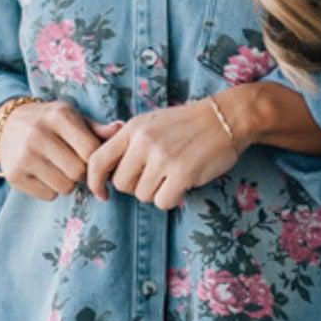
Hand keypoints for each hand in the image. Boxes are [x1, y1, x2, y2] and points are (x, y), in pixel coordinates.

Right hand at [0, 98, 123, 200]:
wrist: (6, 124)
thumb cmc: (48, 122)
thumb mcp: (71, 118)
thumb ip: (96, 128)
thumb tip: (121, 128)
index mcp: (59, 116)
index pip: (91, 151)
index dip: (96, 161)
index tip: (92, 161)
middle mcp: (39, 134)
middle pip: (79, 172)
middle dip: (82, 174)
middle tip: (74, 165)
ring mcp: (24, 155)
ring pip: (65, 187)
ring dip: (68, 183)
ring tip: (60, 169)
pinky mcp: (15, 175)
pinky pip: (48, 195)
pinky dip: (51, 190)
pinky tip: (45, 175)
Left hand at [83, 94, 249, 211]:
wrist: (225, 118)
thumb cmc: (187, 124)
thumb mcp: (151, 122)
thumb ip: (128, 141)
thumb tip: (104, 169)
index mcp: (132, 129)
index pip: (97, 160)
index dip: (95, 182)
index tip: (102, 193)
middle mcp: (144, 142)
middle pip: (121, 184)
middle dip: (135, 187)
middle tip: (154, 178)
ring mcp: (163, 157)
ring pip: (142, 195)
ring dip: (156, 193)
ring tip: (172, 177)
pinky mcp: (183, 173)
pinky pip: (162, 202)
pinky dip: (171, 199)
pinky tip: (182, 185)